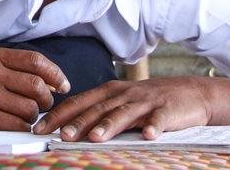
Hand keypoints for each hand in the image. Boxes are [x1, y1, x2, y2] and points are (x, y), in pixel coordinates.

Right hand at [0, 48, 69, 131]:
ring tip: (23, 115)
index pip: (35, 60)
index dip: (55, 73)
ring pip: (29, 108)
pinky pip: (18, 125)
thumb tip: (57, 83)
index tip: (63, 85)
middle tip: (42, 105)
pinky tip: (14, 125)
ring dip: (33, 116)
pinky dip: (23, 128)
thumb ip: (19, 70)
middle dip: (47, 99)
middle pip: (36, 86)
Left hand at [34, 77, 211, 139]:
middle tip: (62, 135)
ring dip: (109, 125)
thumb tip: (65, 126)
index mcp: (109, 91)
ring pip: (124, 113)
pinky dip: (154, 127)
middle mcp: (123, 94)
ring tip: (95, 138)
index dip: (58, 114)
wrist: (190, 92)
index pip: (78, 102)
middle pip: (97, 108)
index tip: (39, 127)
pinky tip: (148, 136)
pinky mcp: (167, 110)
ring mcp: (145, 102)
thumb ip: (97, 111)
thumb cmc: (148, 100)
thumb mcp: (120, 100)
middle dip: (78, 122)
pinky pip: (159, 119)